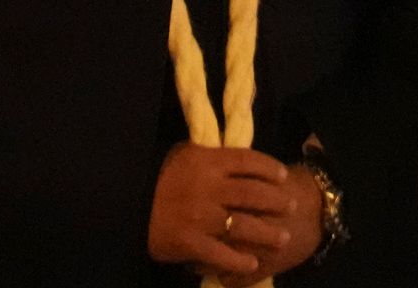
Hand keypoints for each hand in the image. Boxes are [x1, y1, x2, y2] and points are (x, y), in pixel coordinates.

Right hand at [149, 144, 306, 277]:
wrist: (127, 205)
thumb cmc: (157, 177)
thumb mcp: (183, 154)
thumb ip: (210, 155)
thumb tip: (238, 156)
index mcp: (207, 161)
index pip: (247, 161)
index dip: (269, 169)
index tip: (283, 176)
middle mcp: (208, 188)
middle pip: (253, 194)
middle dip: (277, 202)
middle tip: (291, 207)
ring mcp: (201, 217)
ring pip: (244, 226)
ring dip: (267, 233)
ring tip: (282, 238)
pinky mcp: (191, 242)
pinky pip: (222, 254)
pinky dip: (240, 261)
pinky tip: (253, 263)